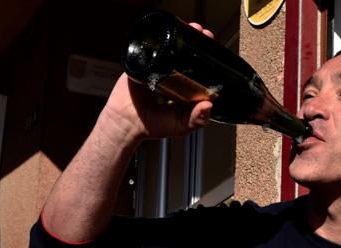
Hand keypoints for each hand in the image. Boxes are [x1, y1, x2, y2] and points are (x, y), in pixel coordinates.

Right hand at [106, 22, 215, 141]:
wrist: (127, 123)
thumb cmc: (154, 125)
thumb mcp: (180, 126)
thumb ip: (196, 120)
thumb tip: (208, 105)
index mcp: (184, 85)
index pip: (198, 66)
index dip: (207, 55)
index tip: (214, 47)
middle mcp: (171, 73)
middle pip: (185, 51)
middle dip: (196, 39)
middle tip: (203, 33)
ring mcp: (155, 66)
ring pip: (169, 45)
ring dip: (180, 34)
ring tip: (191, 28)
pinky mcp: (140, 62)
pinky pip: (149, 47)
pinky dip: (157, 37)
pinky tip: (167, 32)